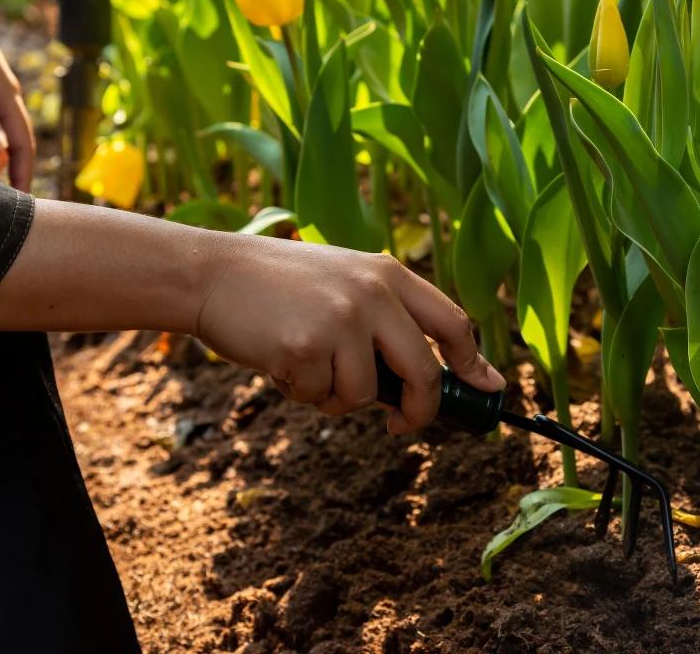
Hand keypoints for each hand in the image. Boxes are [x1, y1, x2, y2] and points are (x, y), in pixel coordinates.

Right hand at [194, 238, 504, 432]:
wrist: (212, 274)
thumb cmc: (279, 286)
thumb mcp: (344, 282)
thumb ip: (388, 318)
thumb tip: (436, 374)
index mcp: (388, 274)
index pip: (452, 322)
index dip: (473, 363)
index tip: (487, 389)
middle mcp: (372, 293)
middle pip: (424, 372)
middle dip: (418, 410)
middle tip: (399, 424)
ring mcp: (341, 320)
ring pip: (365, 394)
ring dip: (336, 396)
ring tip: (305, 363)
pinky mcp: (307, 347)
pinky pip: (321, 397)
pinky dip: (301, 391)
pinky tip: (280, 359)